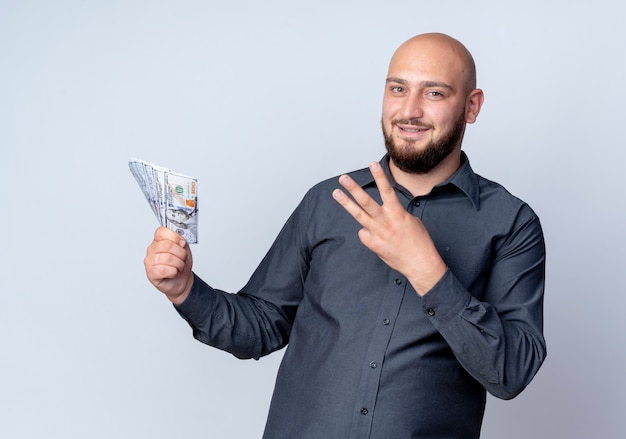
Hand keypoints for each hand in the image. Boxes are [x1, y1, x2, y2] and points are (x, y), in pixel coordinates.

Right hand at [144, 226, 193, 303]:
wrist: (183, 281)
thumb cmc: (181, 264)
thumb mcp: (184, 249)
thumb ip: (181, 241)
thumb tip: (180, 241)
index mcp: (158, 241)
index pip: (161, 231)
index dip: (175, 237)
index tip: (182, 244)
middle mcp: (152, 250)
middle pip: (167, 245)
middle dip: (180, 253)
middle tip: (182, 258)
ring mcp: (149, 261)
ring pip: (166, 258)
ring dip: (178, 264)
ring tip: (178, 267)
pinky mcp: (150, 273)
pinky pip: (163, 270)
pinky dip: (173, 272)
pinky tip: (173, 273)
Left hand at [332, 162, 446, 294]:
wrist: (420, 264)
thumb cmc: (419, 242)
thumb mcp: (411, 221)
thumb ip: (395, 213)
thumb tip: (383, 212)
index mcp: (398, 214)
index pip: (387, 191)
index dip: (380, 177)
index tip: (372, 164)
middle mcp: (385, 222)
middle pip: (366, 202)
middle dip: (353, 189)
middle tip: (343, 178)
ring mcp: (377, 234)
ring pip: (358, 215)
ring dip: (346, 203)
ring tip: (336, 193)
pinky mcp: (372, 244)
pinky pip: (364, 233)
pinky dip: (367, 232)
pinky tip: (377, 237)